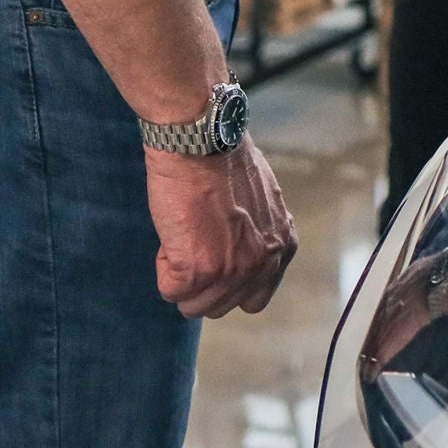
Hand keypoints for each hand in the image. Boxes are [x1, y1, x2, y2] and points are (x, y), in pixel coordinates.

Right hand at [147, 134, 296, 317]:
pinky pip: (170, 290)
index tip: (214, 258)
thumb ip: (257, 235)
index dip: (227, 283)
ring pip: (192, 305)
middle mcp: (264, 263)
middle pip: (220, 306)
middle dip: (200, 281)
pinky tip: (175, 231)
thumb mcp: (261, 201)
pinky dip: (164, 265)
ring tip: (187, 231)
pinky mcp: (199, 270)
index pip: (254, 298)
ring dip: (180, 274)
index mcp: (282, 246)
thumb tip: (239, 256)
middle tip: (196, 237)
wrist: (202, 141)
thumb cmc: (224, 161)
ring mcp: (233, 270)